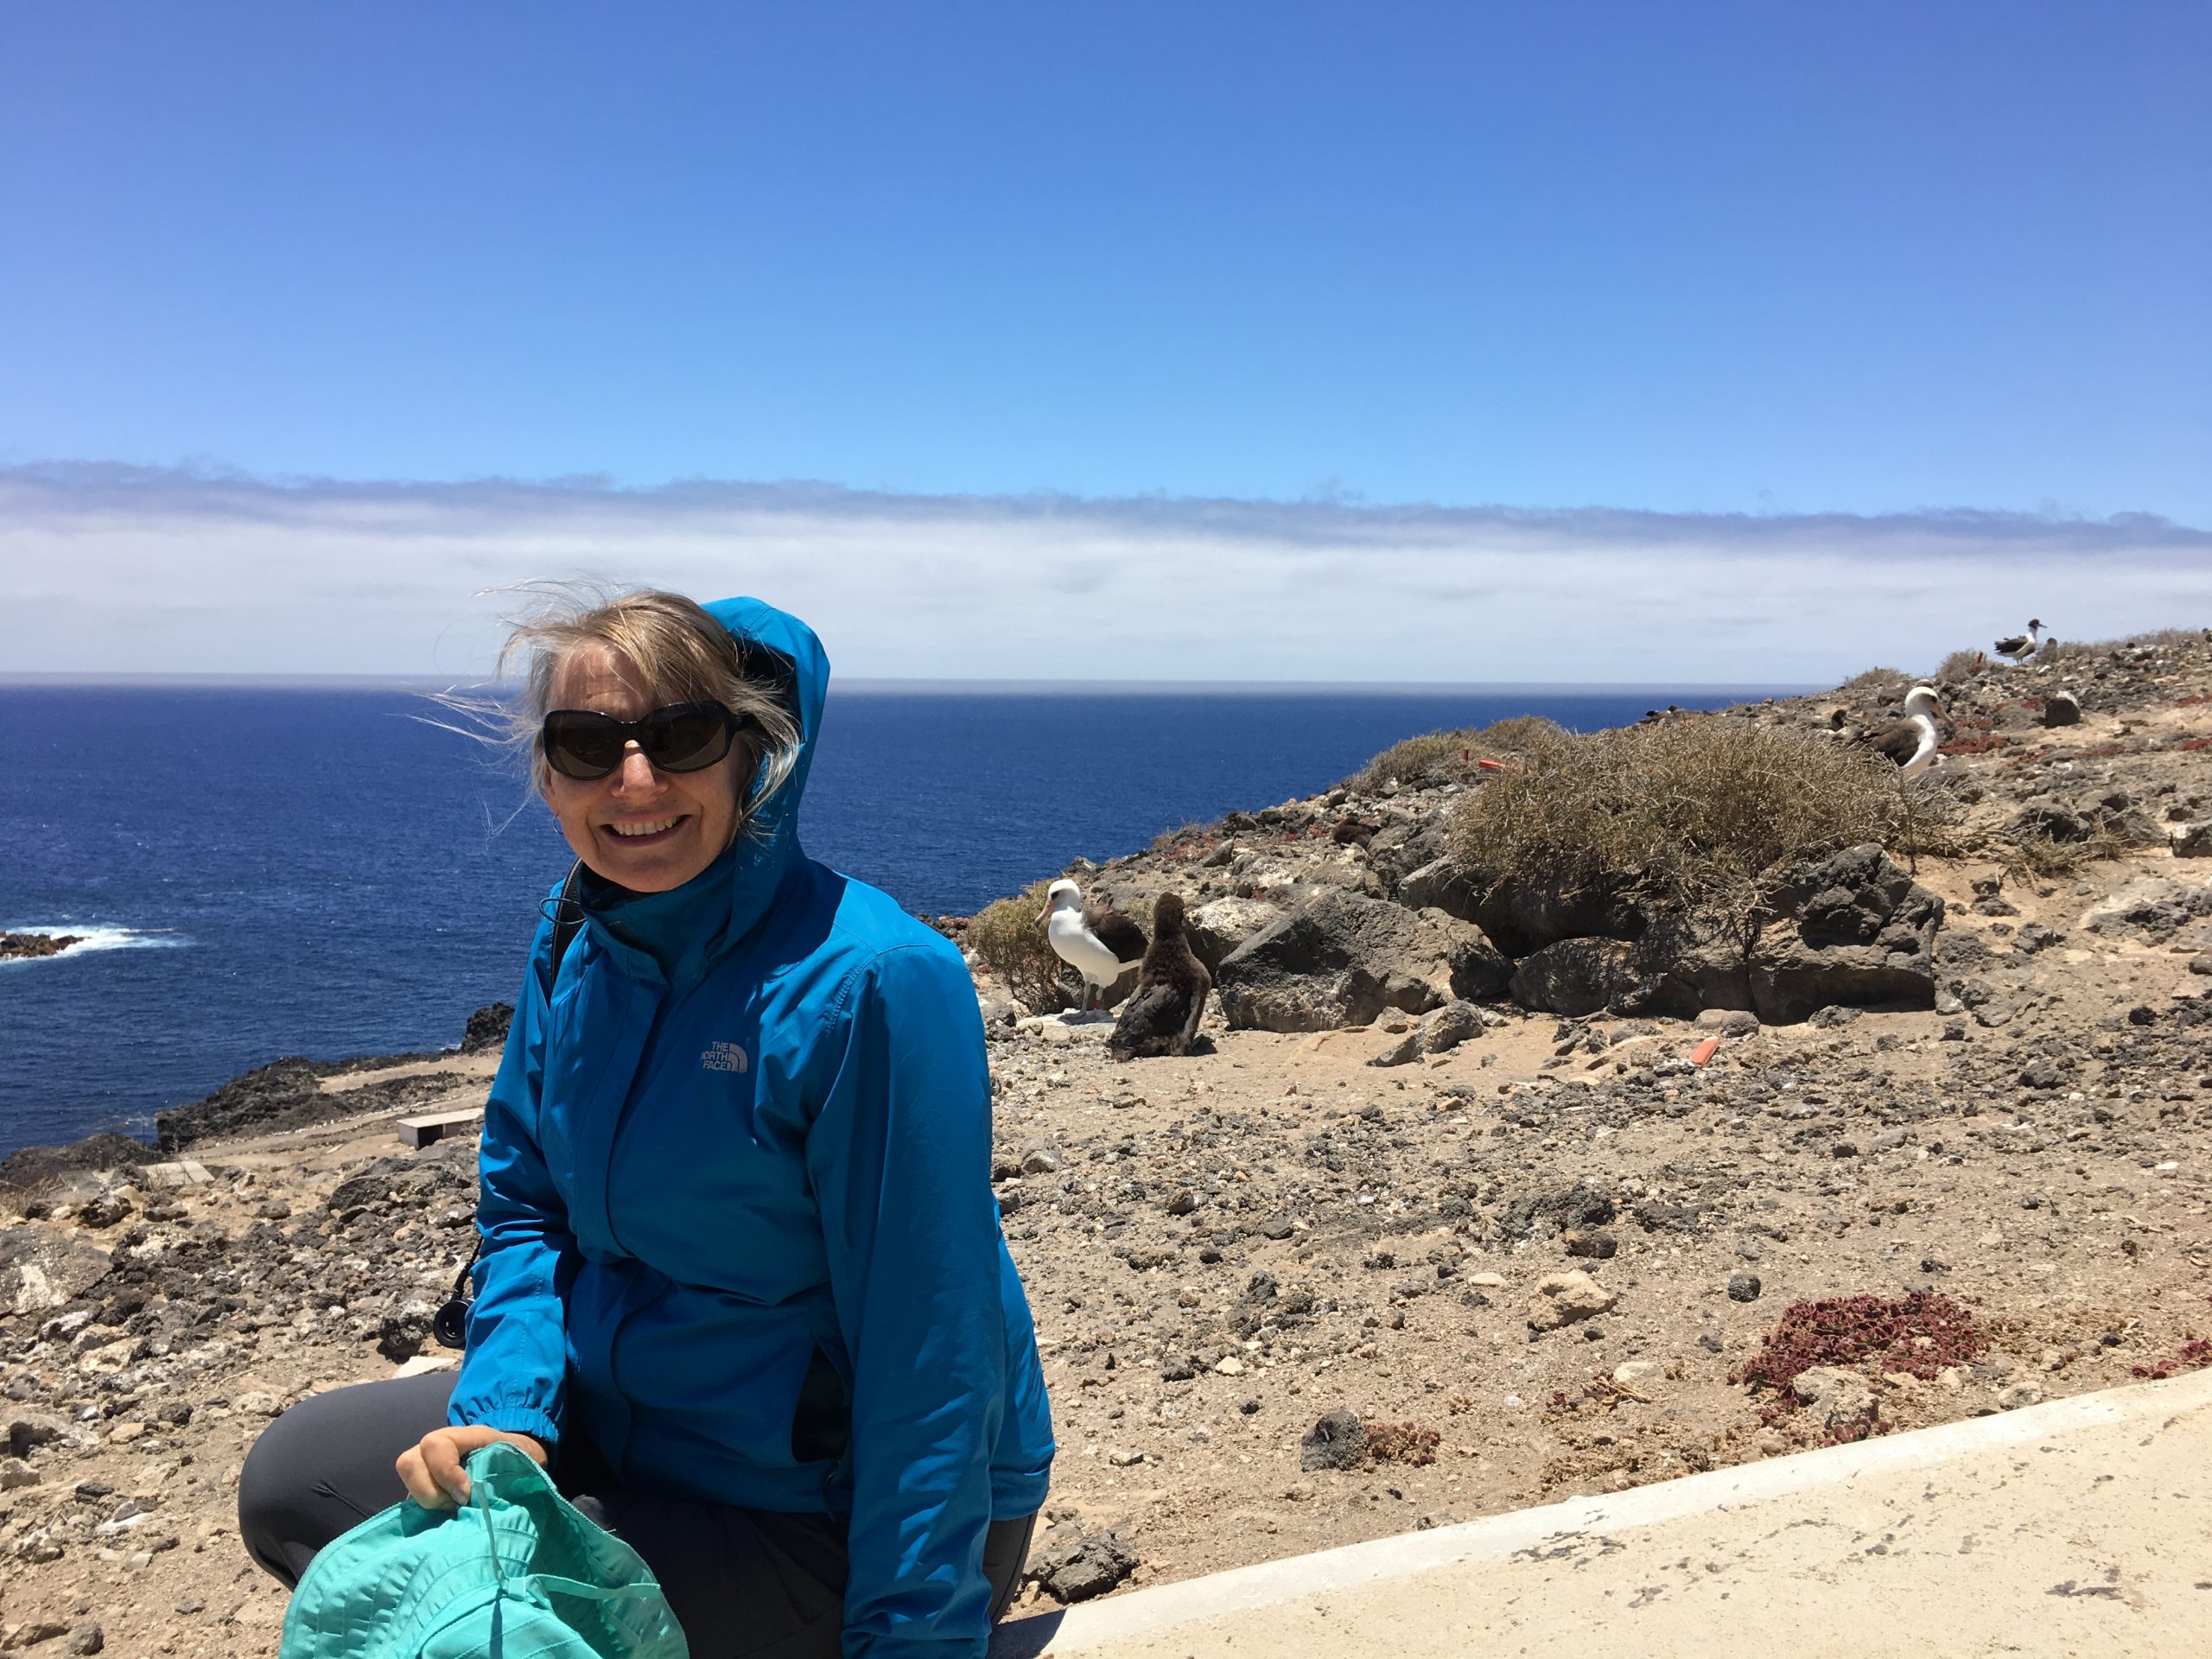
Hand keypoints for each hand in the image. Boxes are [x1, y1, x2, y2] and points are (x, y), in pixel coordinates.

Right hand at [395, 1425, 547, 1510]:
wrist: (513, 1460)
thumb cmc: (514, 1459)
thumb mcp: (512, 1458)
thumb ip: (494, 1473)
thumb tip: (475, 1501)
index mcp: (458, 1436)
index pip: (434, 1446)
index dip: (446, 1473)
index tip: (466, 1495)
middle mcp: (433, 1449)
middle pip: (408, 1463)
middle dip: (431, 1492)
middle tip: (456, 1505)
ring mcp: (423, 1467)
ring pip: (407, 1483)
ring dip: (427, 1502)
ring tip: (452, 1510)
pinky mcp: (421, 1486)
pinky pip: (410, 1499)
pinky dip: (424, 1512)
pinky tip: (444, 1517)